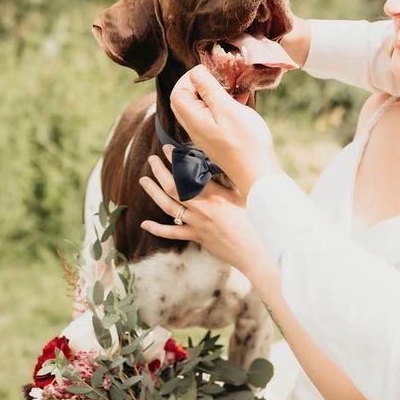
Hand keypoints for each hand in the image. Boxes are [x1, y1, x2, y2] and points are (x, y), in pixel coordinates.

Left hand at [139, 146, 273, 275]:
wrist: (255, 250)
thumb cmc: (256, 221)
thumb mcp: (244, 195)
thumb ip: (230, 180)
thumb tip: (221, 164)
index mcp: (214, 195)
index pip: (189, 172)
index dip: (175, 159)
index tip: (166, 148)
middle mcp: (202, 208)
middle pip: (173, 187)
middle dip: (160, 171)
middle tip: (151, 160)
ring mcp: (197, 223)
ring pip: (168, 206)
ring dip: (153, 192)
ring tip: (144, 180)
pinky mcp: (197, 236)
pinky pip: (172, 233)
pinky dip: (157, 229)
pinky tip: (144, 224)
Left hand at [170, 65, 282, 194]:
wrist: (258, 174)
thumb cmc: (245, 141)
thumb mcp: (227, 109)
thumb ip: (208, 89)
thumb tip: (194, 71)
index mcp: (193, 119)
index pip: (177, 92)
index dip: (189, 78)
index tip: (210, 73)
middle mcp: (195, 128)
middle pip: (186, 100)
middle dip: (200, 85)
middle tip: (220, 79)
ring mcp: (206, 135)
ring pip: (200, 108)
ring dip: (213, 95)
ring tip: (232, 89)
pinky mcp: (217, 139)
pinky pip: (212, 117)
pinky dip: (222, 106)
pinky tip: (240, 102)